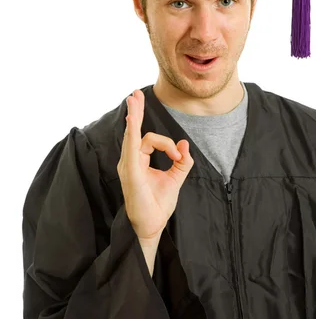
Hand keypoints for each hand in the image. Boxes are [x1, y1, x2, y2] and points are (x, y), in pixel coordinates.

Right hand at [117, 89, 193, 240]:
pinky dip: (132, 134)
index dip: (168, 145)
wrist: (152, 225)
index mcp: (138, 161)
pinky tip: (131, 120)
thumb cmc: (158, 205)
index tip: (179, 156)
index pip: (150, 141)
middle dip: (135, 111)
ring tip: (134, 99)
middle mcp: (130, 161)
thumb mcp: (175, 179)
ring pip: (132, 135)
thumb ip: (181, 162)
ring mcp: (128, 166)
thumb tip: (185, 144)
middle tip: (135, 94)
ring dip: (135, 116)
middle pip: (133, 131)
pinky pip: (131, 148)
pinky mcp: (131, 172)